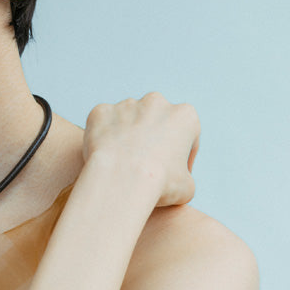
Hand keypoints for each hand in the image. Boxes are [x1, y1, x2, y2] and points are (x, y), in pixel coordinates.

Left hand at [83, 92, 199, 207]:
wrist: (122, 179)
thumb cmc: (160, 184)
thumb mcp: (187, 187)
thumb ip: (183, 175)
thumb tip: (175, 178)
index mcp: (184, 116)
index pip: (186, 135)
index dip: (181, 156)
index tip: (172, 173)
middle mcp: (157, 102)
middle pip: (156, 121)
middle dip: (152, 138)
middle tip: (146, 165)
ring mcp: (126, 105)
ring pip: (128, 120)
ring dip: (127, 136)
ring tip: (122, 164)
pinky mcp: (102, 112)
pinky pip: (103, 124)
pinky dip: (103, 137)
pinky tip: (105, 158)